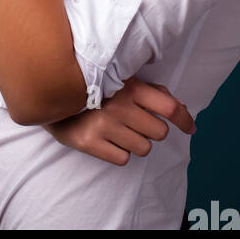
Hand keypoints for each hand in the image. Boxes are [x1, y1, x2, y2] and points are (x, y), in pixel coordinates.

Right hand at [41, 76, 196, 164]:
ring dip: (135, 142)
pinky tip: (107, 138)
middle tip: (134, 121)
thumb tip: (181, 108)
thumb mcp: (121, 79)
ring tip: (118, 129)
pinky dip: (119, 152)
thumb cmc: (92, 84)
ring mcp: (104, 126)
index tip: (190, 128)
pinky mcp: (89, 143)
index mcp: (129, 87)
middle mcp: (119, 106)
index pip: (169, 108)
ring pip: (143, 149)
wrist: (48, 90)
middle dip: (151, 129)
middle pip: (159, 133)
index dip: (184, 120)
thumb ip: (151, 92)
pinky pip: (123, 159)